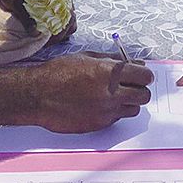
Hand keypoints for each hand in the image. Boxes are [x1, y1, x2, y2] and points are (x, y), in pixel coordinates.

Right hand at [10, 53, 152, 132]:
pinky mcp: (98, 124)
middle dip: (140, 90)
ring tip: (114, 97)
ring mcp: (106, 111)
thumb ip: (112, 60)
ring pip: (133, 110)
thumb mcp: (86, 58)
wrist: (37, 96)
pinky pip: (116, 119)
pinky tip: (100, 105)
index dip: (144, 75)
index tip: (141, 75)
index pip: (145, 76)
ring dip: (129, 103)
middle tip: (131, 87)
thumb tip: (132, 62)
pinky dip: (113, 113)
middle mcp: (111, 93)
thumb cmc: (58, 73)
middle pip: (144, 96)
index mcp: (111, 73)